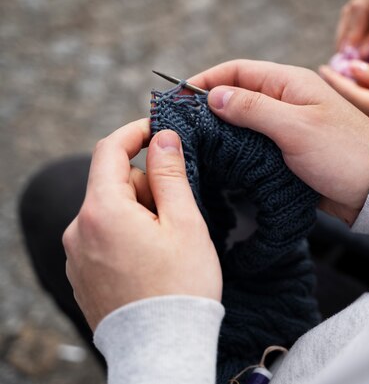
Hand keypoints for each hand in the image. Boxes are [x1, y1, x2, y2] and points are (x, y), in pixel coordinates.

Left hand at [62, 119, 221, 329]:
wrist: (162, 348)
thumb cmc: (180, 286)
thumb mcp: (183, 223)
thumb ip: (169, 175)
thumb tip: (162, 137)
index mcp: (102, 211)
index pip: (110, 150)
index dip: (136, 132)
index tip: (159, 130)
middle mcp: (79, 230)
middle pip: (113, 184)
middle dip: (146, 186)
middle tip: (178, 213)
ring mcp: (77, 255)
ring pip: (109, 212)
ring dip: (138, 213)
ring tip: (167, 245)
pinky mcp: (82, 275)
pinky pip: (103, 238)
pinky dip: (127, 236)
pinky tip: (151, 262)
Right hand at [187, 60, 368, 224]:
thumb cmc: (343, 154)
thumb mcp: (296, 127)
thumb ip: (254, 108)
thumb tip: (214, 96)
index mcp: (290, 83)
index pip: (237, 70)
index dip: (206, 80)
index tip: (179, 99)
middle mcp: (287, 100)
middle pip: (238, 95)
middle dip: (209, 107)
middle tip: (182, 127)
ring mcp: (288, 126)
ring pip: (245, 122)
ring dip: (222, 131)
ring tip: (196, 146)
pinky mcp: (290, 150)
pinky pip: (257, 144)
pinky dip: (238, 149)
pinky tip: (223, 162)